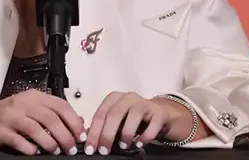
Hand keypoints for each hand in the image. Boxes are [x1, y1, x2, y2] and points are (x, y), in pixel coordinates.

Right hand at [0, 90, 86, 155]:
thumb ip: (54, 113)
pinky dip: (30, 148)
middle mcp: (23, 104)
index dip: (74, 121)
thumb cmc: (9, 114)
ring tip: (55, 151)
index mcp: (35, 97)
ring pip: (36, 129)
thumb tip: (79, 122)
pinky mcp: (0, 130)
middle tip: (71, 148)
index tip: (81, 135)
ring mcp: (11, 117)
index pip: (60, 105)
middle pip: (51, 118)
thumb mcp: (32, 108)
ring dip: (50, 143)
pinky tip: (35, 152)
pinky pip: (19, 141)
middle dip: (65, 136)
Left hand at [85, 92, 205, 153]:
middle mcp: (128, 98)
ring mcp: (145, 103)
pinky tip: (140, 143)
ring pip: (133, 114)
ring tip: (123, 145)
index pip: (100, 114)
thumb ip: (103, 127)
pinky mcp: (159, 113)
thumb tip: (88, 138)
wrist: (160, 114)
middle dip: (107, 134)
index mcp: (114, 98)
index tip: (91, 147)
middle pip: (114, 113)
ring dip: (126, 133)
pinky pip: (153, 123)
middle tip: (104, 150)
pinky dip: (145, 136)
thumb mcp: (117, 121)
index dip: (94, 132)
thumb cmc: (135, 119)